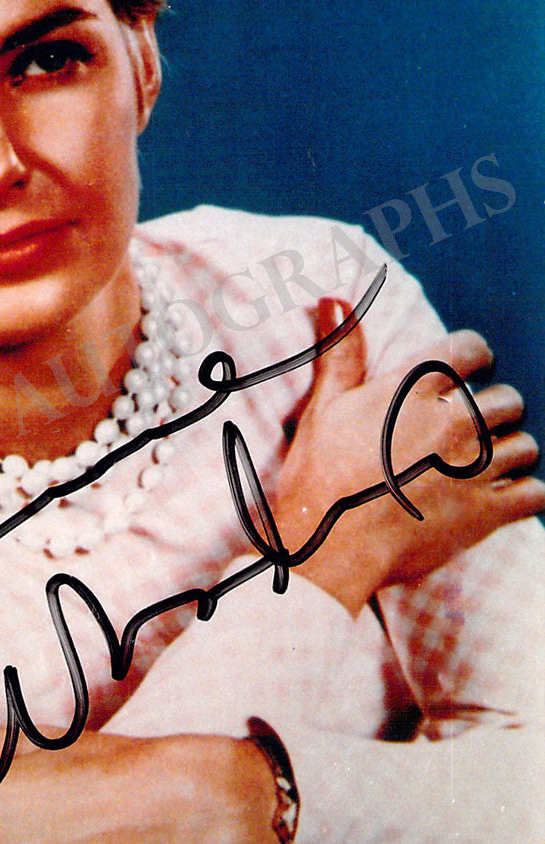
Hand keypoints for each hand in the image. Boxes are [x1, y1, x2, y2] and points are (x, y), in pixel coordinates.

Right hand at [274, 299, 544, 615]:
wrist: (329, 545)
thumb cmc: (320, 474)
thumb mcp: (324, 405)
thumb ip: (341, 350)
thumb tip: (335, 299)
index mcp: (417, 388)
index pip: (471, 349)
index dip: (472, 357)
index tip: (463, 372)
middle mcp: (455, 420)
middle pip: (506, 399)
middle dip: (493, 409)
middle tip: (467, 429)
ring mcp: (476, 467)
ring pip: (524, 444)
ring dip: (509, 451)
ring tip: (482, 464)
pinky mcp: (488, 511)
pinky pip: (535, 491)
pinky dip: (524, 493)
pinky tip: (500, 497)